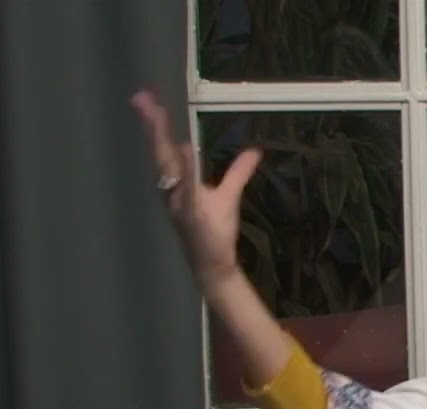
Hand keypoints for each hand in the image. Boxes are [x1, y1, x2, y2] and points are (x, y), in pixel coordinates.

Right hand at [130, 89, 260, 287]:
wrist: (212, 264)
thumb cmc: (215, 231)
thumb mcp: (228, 196)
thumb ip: (238, 171)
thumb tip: (254, 149)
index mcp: (177, 183)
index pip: (166, 148)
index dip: (158, 125)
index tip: (147, 99)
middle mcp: (172, 189)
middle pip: (161, 152)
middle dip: (153, 126)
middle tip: (142, 97)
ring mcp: (180, 201)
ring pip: (168, 167)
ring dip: (161, 142)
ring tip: (155, 114)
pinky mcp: (192, 214)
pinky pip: (187, 188)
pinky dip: (186, 170)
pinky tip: (186, 149)